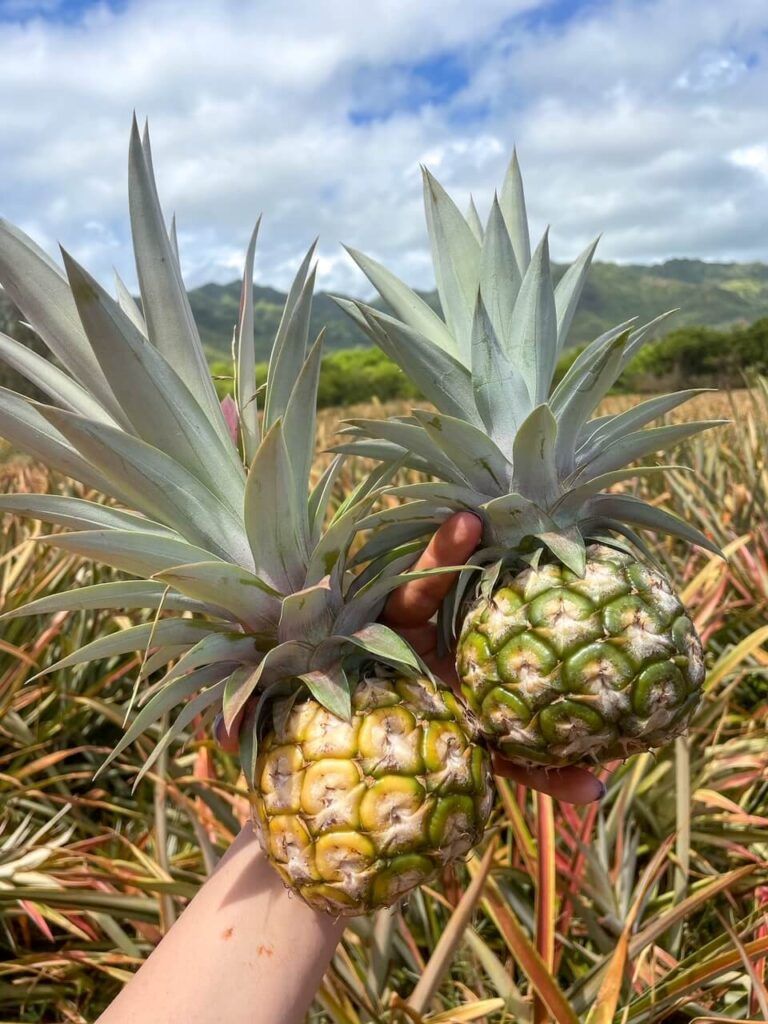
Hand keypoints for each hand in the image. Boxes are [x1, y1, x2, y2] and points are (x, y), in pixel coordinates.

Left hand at [216, 511, 604, 803]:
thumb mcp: (268, 726)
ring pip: (517, 689)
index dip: (438, 556)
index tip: (469, 521)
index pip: (410, 593)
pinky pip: (520, 760)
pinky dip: (551, 776)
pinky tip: (590, 789)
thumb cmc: (294, 740)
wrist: (319, 802)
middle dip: (521, 591)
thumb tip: (210, 730)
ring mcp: (461, 702)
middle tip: (563, 558)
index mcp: (384, 641)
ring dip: (557, 697)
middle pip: (480, 620)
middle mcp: (432, 661)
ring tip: (598, 688)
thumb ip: (245, 722)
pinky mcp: (476, 751)